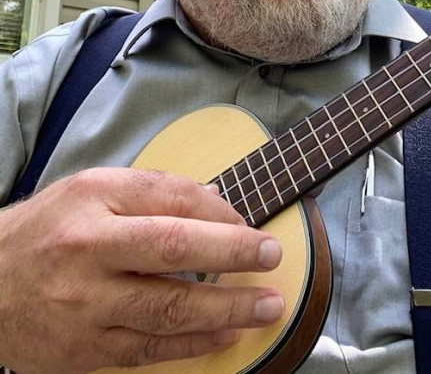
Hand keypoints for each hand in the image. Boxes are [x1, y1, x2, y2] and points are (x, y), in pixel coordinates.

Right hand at [0, 168, 283, 372]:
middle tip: (272, 255)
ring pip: (167, 310)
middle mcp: (89, 253)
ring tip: (267, 305)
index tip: (247, 223)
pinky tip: (225, 335)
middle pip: (172, 251)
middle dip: (231, 255)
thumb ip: (152, 191)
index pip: (168, 200)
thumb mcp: (91, 189)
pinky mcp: (85, 351)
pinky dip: (192, 344)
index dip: (216, 211)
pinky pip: (148, 350)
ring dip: (226, 309)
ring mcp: (86, 307)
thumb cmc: (48, 229)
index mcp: (93, 203)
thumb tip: (215, 203)